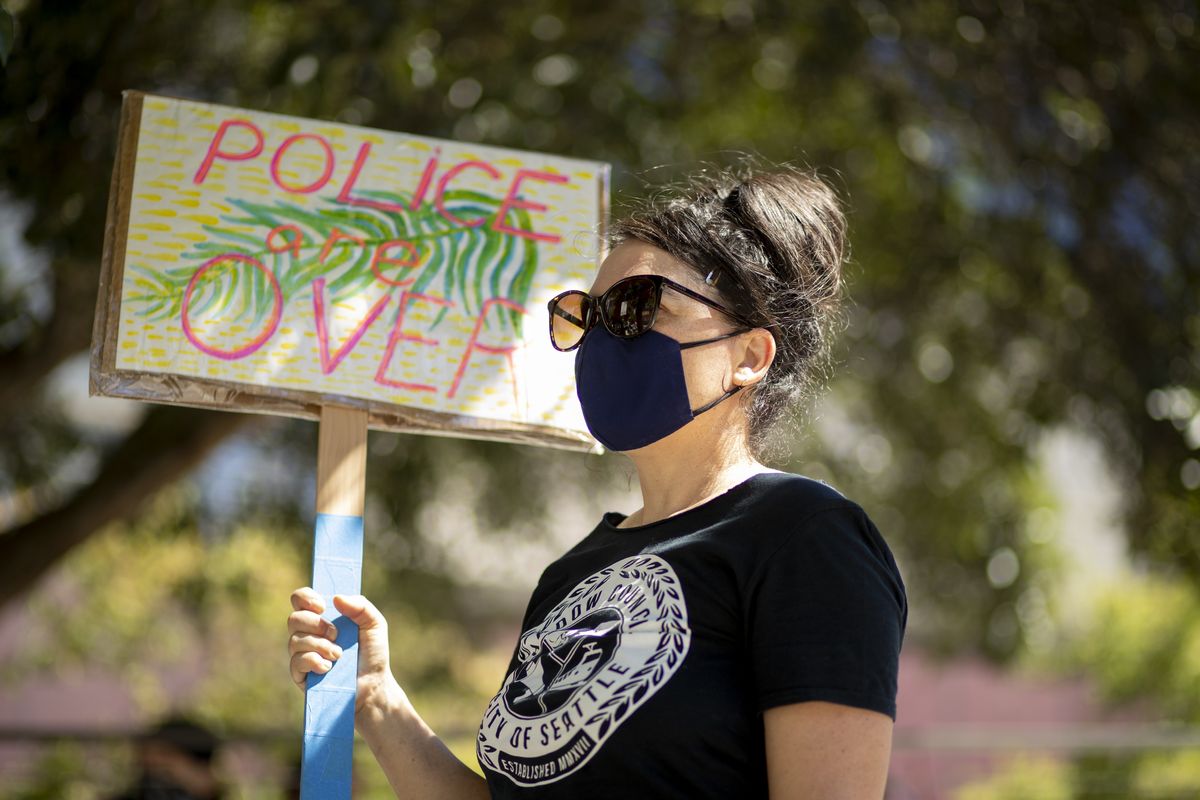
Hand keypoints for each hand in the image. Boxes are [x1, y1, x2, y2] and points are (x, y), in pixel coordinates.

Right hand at [288, 587, 399, 715]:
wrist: (373, 685)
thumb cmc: (372, 653)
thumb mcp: (374, 624)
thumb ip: (361, 606)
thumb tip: (336, 598)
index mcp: (323, 618)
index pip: (300, 600)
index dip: (305, 598)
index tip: (322, 606)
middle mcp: (309, 634)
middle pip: (294, 619)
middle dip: (315, 624)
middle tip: (336, 634)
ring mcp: (303, 654)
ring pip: (294, 641)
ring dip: (318, 645)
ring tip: (338, 655)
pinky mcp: (301, 675)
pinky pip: (296, 662)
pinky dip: (312, 661)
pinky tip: (327, 668)